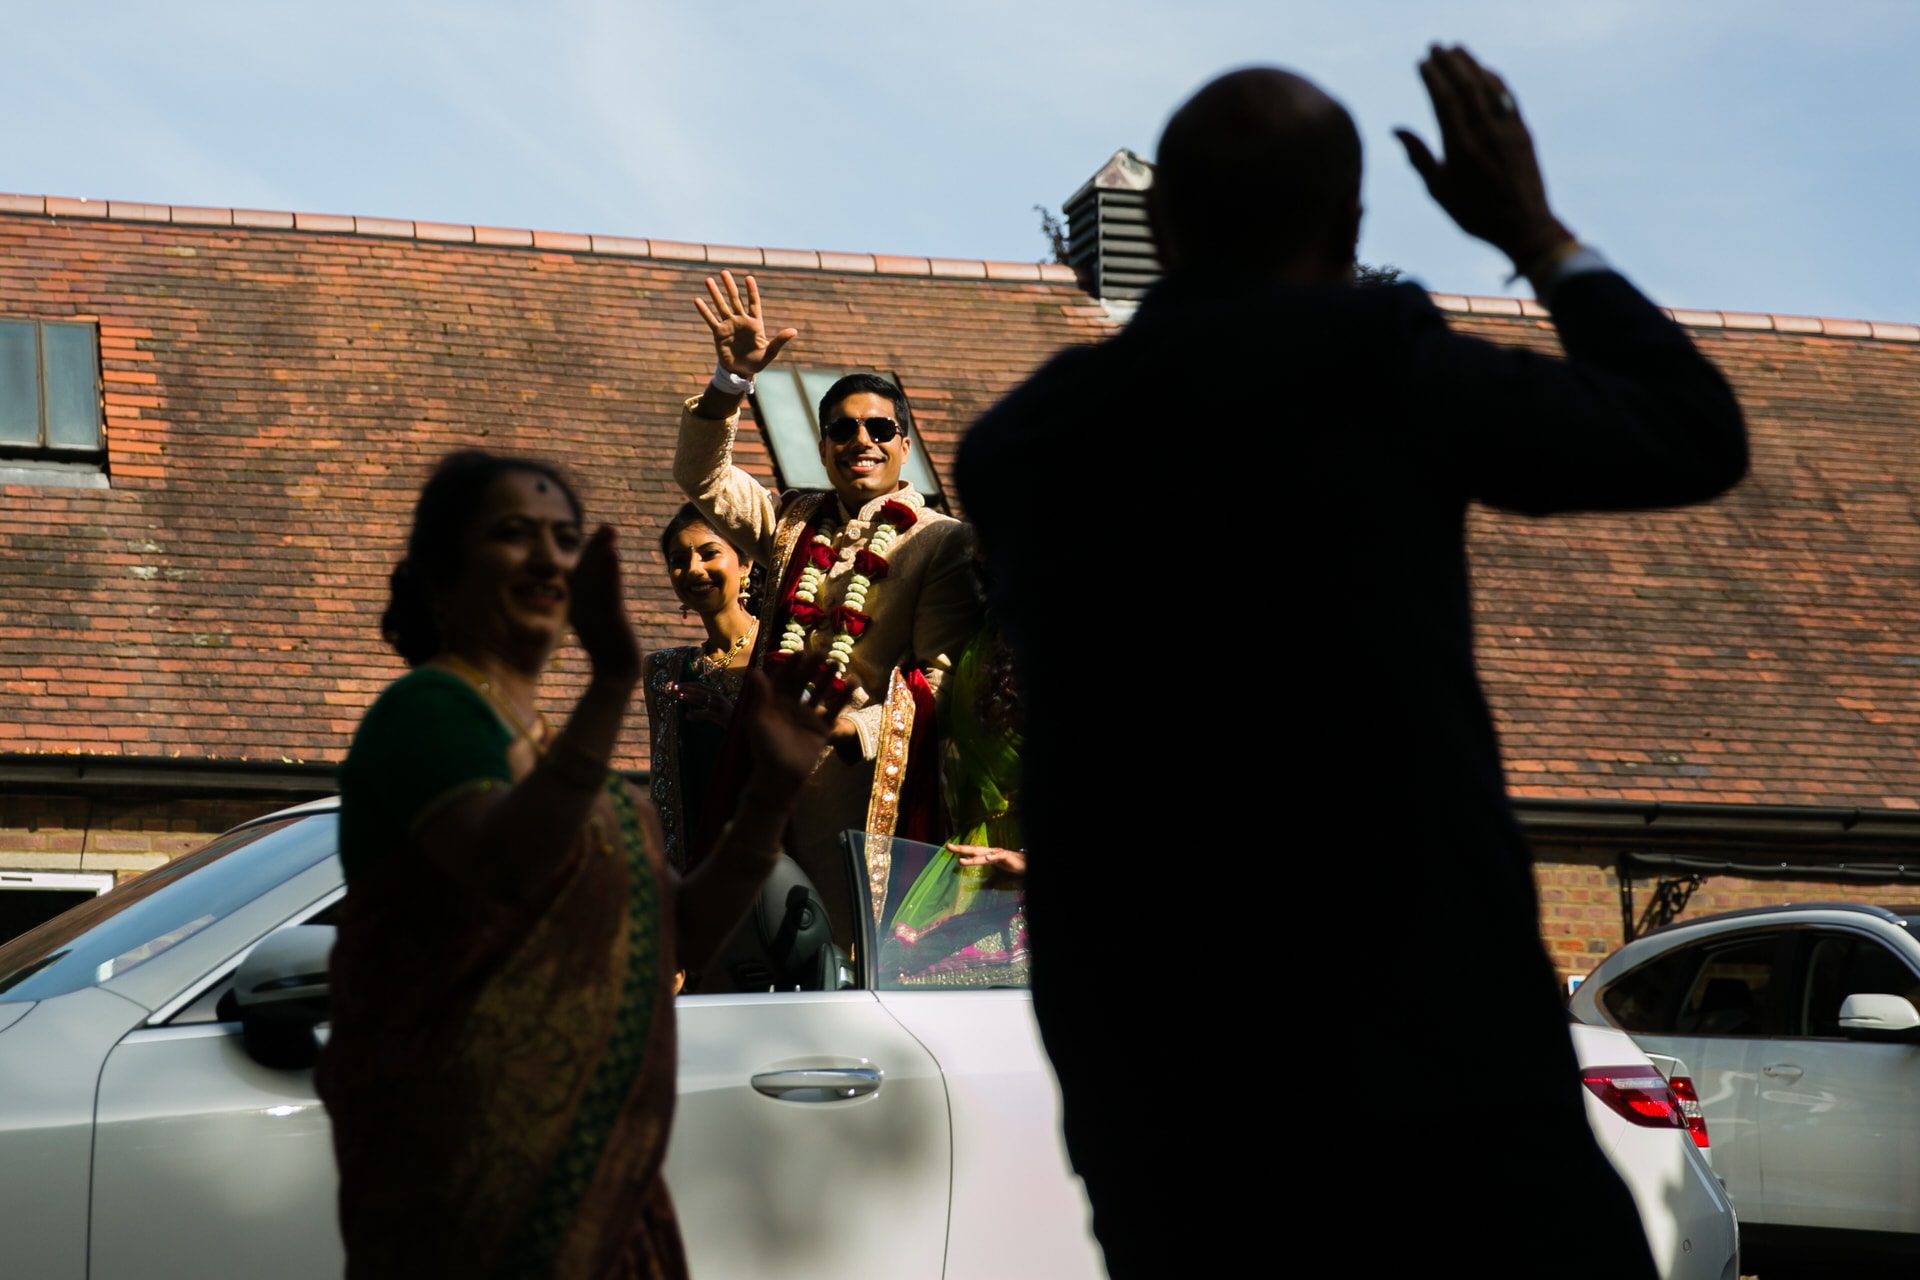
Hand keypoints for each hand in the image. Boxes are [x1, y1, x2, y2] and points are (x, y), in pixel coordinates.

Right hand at [569, 526, 640, 685]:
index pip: (581, 574)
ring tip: (609, 530)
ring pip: (596, 577)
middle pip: (586, 570)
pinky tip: (613, 553)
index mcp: (578, 606)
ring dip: (602, 551)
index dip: (590, 553)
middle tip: (607, 527)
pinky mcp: (609, 618)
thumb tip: (594, 590)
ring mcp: (594, 612)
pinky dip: (609, 571)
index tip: (601, 536)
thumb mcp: (597, 623)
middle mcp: (583, 606)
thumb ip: (596, 604)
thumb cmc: (608, 649)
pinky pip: (608, 591)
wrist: (616, 675)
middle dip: (596, 546)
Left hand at [671, 681, 734, 726]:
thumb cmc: (729, 718)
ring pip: (704, 698)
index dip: (688, 684)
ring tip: (679, 696)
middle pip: (701, 690)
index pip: (700, 686)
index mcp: (717, 694)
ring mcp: (721, 706)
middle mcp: (719, 697)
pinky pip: (708, 713)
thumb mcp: (717, 709)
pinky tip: (687, 716)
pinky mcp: (723, 716)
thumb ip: (705, 707)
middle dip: (687, 688)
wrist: (744, 726)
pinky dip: (697, 714)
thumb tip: (687, 713)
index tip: (676, 685)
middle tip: (674, 687)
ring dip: (691, 696)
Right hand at [695, 271, 798, 379]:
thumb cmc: (757, 362)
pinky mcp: (719, 333)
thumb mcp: (770, 352)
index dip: (751, 291)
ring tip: (708, 280)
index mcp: (755, 323)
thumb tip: (794, 331)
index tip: (748, 278)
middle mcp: (741, 321)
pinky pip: (711, 320)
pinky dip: (704, 311)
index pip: (753, 303)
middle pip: (735, 300)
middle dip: (729, 286)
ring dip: (715, 293)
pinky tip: (697, 300)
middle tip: (724, 272)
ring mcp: (729, 326)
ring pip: (721, 306)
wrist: (741, 371)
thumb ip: (779, 340)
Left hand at [740, 659, 857, 804]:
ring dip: (828, 678)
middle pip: (803, 682)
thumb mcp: (759, 719)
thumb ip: (760, 694)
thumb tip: (755, 670)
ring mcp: (808, 717)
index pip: (783, 679)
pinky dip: (843, 697)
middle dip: (812, 667)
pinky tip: (853, 682)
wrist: (781, 775)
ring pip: (820, 692)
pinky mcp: (822, 728)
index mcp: (774, 703)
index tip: (801, 652)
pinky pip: (834, 709)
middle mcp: (791, 707)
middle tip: (823, 651)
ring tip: (837, 663)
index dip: (791, 666)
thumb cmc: (765, 747)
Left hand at [950, 844, 1025, 876]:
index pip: (972, 852)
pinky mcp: (1006, 856)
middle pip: (974, 850)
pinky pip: (998, 856)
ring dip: (971, 857)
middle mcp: (990, 852)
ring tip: (961, 860)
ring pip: (983, 854)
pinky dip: (992, 857)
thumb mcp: (998, 874)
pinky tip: (986, 859)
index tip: (948, 849)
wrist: (1026, 864)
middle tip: (948, 847)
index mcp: (987, 855)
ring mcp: (998, 853)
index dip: (961, 851)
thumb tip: (983, 886)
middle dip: (961, 849)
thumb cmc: (1012, 867)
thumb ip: (989, 879)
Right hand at [1394, 44, 1573, 269]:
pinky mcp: (1523, 132)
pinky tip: (1486, 71)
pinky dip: (1495, 80)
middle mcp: (1484, 132)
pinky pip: (1508, 97)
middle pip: (1465, 86)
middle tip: (1436, 46)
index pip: (1443, 101)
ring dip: (1472, 64)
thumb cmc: (1476, 214)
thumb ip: (1418, 157)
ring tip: (1458, 49)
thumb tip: (1396, 129)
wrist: (1524, 225)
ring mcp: (1506, 129)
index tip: (1422, 62)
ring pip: (1487, 87)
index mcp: (1459, 147)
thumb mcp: (1440, 191)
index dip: (1432, 77)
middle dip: (1449, 63)